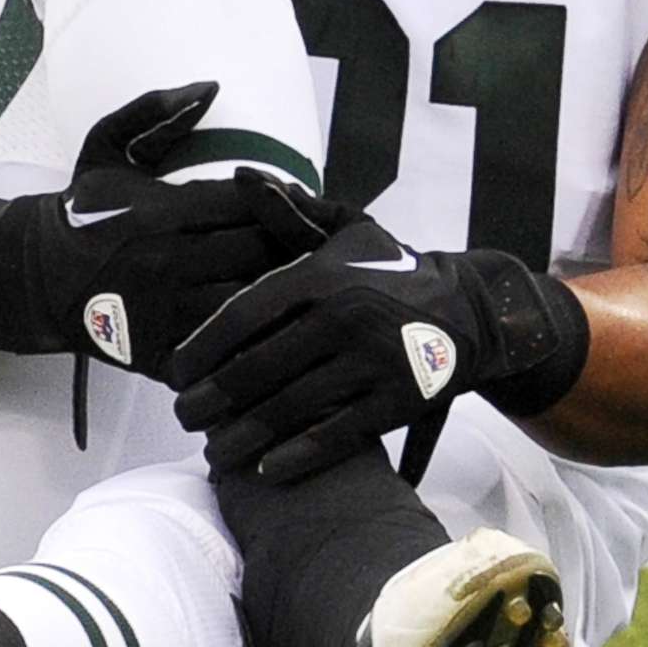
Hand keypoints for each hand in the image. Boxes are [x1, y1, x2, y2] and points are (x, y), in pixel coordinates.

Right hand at [0, 85, 297, 378]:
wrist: (33, 278)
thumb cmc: (83, 211)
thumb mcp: (106, 147)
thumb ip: (156, 111)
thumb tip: (214, 86)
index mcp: (163, 211)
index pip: (249, 203)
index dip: (277, 202)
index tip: (284, 204)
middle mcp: (168, 262)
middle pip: (260, 254)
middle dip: (288, 246)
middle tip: (304, 243)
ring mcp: (166, 313)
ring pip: (251, 303)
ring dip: (276, 291)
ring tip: (292, 281)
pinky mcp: (163, 353)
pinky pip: (224, 346)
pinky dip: (247, 335)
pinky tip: (260, 323)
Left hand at [169, 185, 590, 481]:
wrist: (472, 308)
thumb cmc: (392, 270)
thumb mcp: (348, 230)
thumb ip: (292, 210)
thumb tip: (241, 176)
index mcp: (322, 276)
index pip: (245, 314)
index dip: (202, 348)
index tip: (175, 373)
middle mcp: (343, 318)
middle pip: (258, 368)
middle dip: (211, 400)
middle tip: (184, 417)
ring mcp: (372, 362)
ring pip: (290, 408)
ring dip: (242, 436)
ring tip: (212, 452)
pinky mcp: (398, 402)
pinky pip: (336, 437)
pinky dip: (296, 457)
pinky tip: (264, 470)